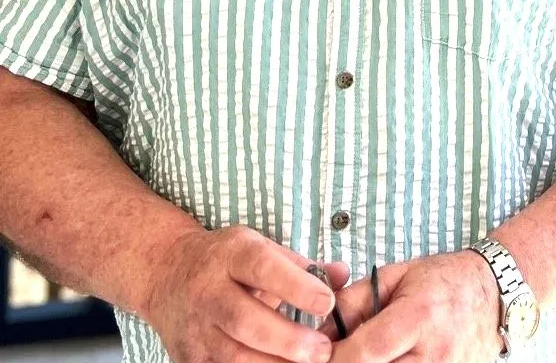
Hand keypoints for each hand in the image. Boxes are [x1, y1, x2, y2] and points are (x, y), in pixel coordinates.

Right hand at [146, 223, 348, 362]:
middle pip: (245, 319)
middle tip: (322, 350)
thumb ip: (302, 265)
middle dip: (287, 339)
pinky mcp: (187, 358)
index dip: (296, 287)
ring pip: (232, 355)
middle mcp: (208, 291)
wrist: (168, 274)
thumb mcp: (261, 247)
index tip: (328, 302)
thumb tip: (343, 274)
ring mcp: (195, 328)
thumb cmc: (228, 260)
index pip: (264, 268)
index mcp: (232, 255)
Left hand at [330, 251, 501, 362]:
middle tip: (339, 356)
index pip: (366, 352)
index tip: (318, 355)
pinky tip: (388, 360)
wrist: (493, 294)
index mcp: (419, 316)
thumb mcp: (396, 276)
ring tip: (362, 356)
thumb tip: (317, 332)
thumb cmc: (444, 281)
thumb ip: (354, 301)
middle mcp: (434, 354)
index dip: (335, 358)